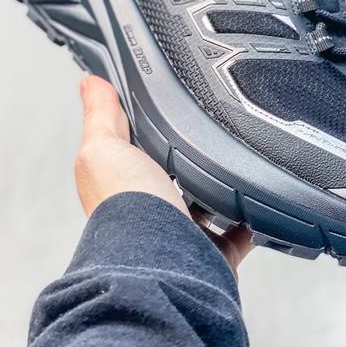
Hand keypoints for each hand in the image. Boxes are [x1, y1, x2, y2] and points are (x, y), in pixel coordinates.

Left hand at [76, 75, 253, 275]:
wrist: (160, 262)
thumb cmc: (125, 210)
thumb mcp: (104, 148)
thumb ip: (100, 116)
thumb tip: (90, 83)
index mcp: (122, 184)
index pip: (133, 151)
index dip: (145, 131)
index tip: (165, 108)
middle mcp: (149, 212)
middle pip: (173, 179)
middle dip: (189, 161)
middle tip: (209, 135)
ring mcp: (181, 235)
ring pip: (205, 206)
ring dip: (220, 191)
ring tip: (236, 164)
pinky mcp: (211, 253)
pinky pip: (237, 235)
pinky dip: (248, 222)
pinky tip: (255, 204)